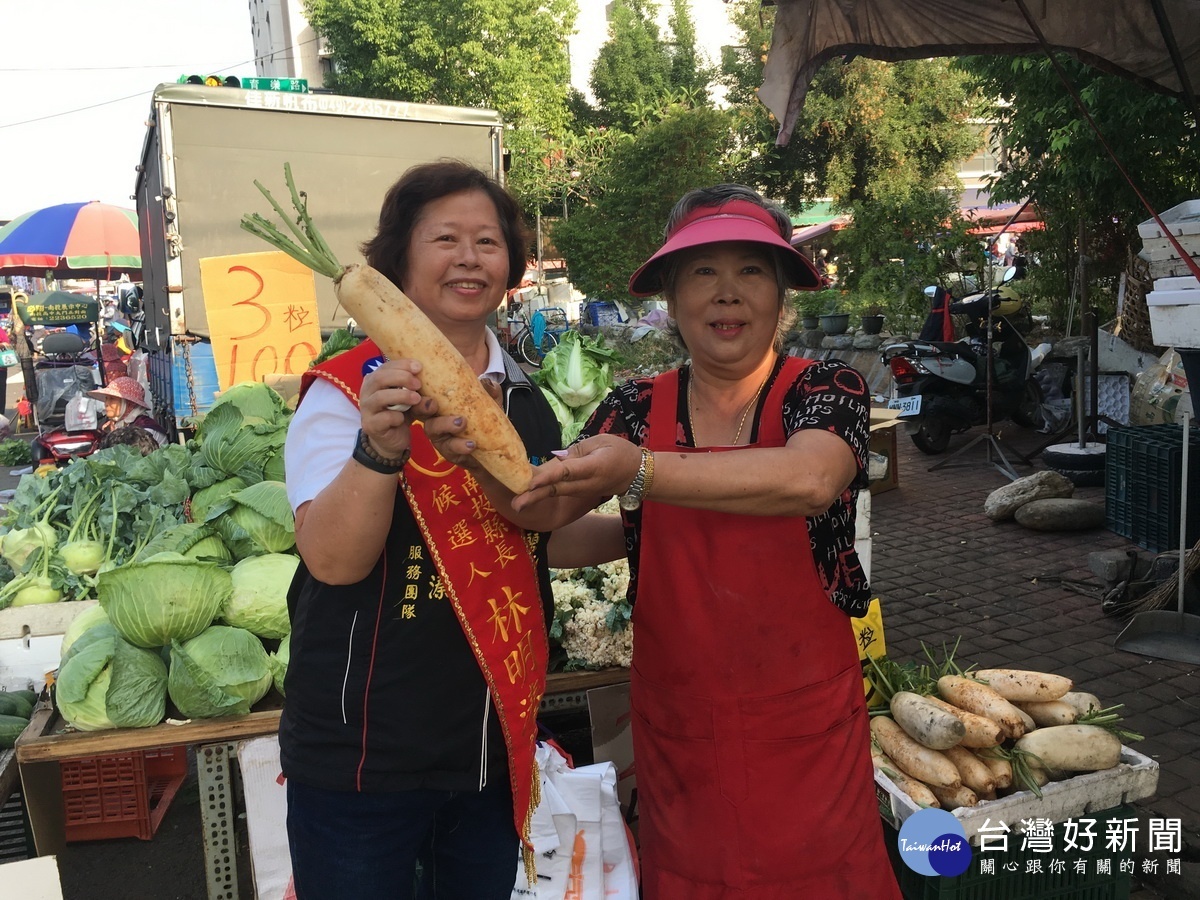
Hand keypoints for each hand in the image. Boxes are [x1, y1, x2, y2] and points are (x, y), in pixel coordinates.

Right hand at [359, 359, 429, 457]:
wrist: (392, 440)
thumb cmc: (401, 414)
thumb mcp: (412, 400)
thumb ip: (419, 393)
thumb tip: (434, 394)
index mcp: (375, 381)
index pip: (385, 367)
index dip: (402, 365)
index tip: (419, 367)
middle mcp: (367, 392)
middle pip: (379, 378)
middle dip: (401, 378)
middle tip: (418, 384)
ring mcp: (367, 409)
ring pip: (379, 397)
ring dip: (401, 396)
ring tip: (416, 398)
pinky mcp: (370, 425)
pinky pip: (383, 418)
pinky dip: (396, 416)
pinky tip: (403, 419)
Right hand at [419, 375, 505, 472]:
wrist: (496, 447)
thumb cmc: (485, 419)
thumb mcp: (489, 401)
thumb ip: (488, 390)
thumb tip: (486, 382)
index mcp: (440, 403)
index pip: (423, 392)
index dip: (418, 388)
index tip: (419, 383)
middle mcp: (435, 418)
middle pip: (419, 411)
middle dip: (423, 406)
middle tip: (433, 403)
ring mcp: (440, 437)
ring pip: (433, 429)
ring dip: (445, 424)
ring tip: (461, 423)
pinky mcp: (449, 452)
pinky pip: (450, 449)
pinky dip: (460, 445)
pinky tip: (471, 444)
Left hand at [512, 435, 640, 510]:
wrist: (636, 474)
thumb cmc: (620, 452)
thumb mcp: (601, 441)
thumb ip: (578, 450)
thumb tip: (557, 458)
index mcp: (593, 467)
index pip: (567, 472)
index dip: (548, 477)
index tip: (531, 482)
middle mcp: (586, 483)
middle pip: (557, 489)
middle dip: (536, 496)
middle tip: (516, 504)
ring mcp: (582, 491)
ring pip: (557, 493)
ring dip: (536, 497)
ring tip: (517, 502)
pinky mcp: (579, 493)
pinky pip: (560, 492)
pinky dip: (543, 493)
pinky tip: (527, 494)